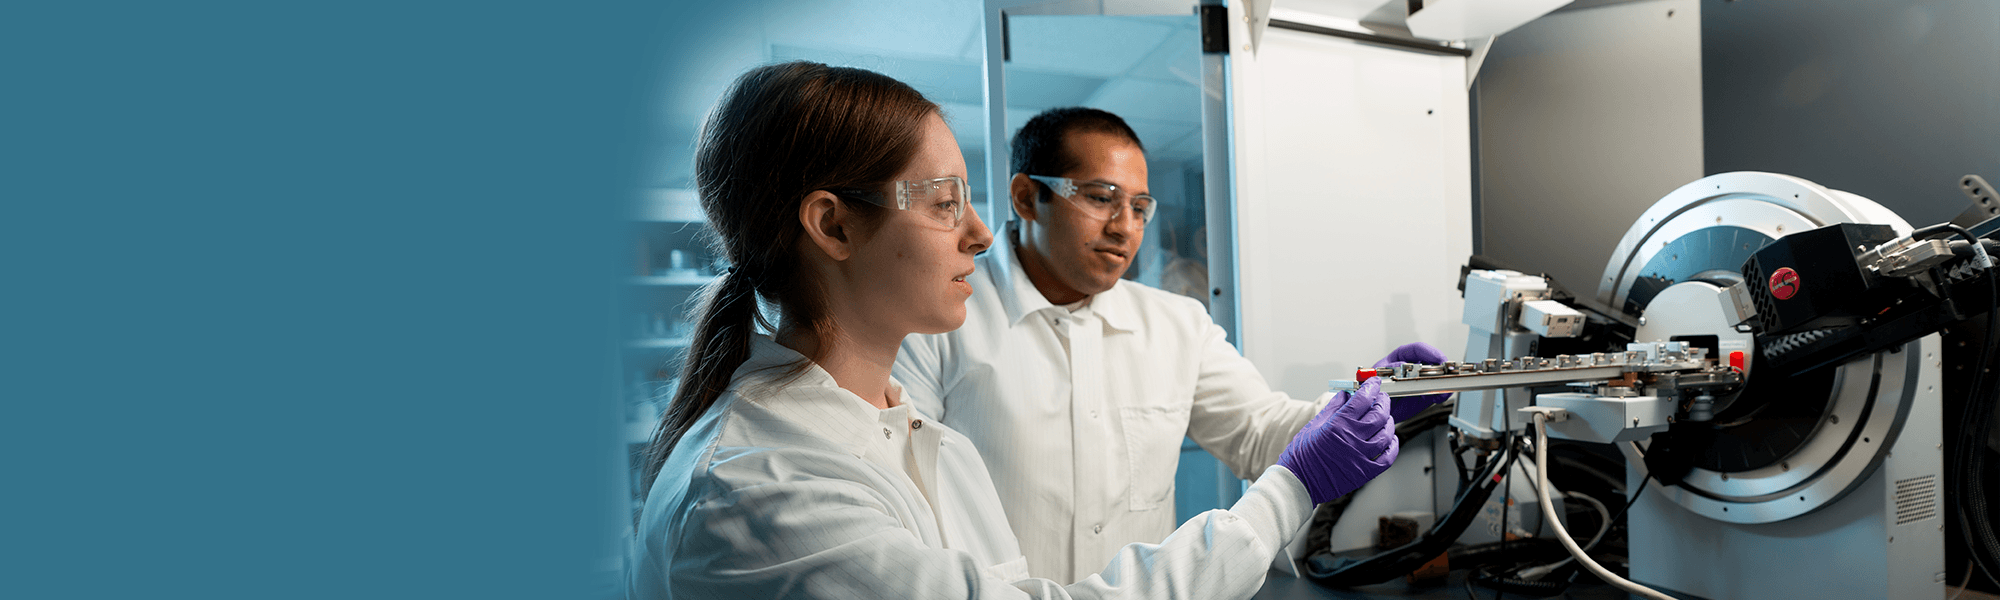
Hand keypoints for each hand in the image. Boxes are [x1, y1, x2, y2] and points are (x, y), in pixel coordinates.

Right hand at [1276, 378, 1397, 503]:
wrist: (1299, 482)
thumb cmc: (1302, 456)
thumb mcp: (1314, 425)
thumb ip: (1333, 408)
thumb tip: (1345, 395)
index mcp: (1338, 425)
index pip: (1362, 399)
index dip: (1371, 387)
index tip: (1374, 383)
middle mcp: (1352, 439)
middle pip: (1378, 414)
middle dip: (1382, 402)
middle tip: (1380, 398)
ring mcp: (1361, 457)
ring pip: (1386, 434)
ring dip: (1388, 422)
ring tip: (1384, 418)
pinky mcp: (1365, 472)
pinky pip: (1388, 457)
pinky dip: (1392, 446)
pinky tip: (1389, 439)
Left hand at [1375, 342, 1451, 421]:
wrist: (1373, 412)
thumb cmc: (1372, 392)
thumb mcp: (1375, 379)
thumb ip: (1387, 370)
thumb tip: (1401, 364)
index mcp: (1398, 359)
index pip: (1416, 350)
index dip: (1429, 352)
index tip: (1437, 358)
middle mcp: (1411, 369)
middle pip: (1431, 362)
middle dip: (1441, 366)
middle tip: (1446, 373)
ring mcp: (1419, 381)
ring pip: (1438, 377)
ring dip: (1444, 381)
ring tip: (1442, 388)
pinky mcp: (1424, 395)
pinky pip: (1437, 392)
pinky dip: (1441, 394)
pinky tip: (1438, 396)